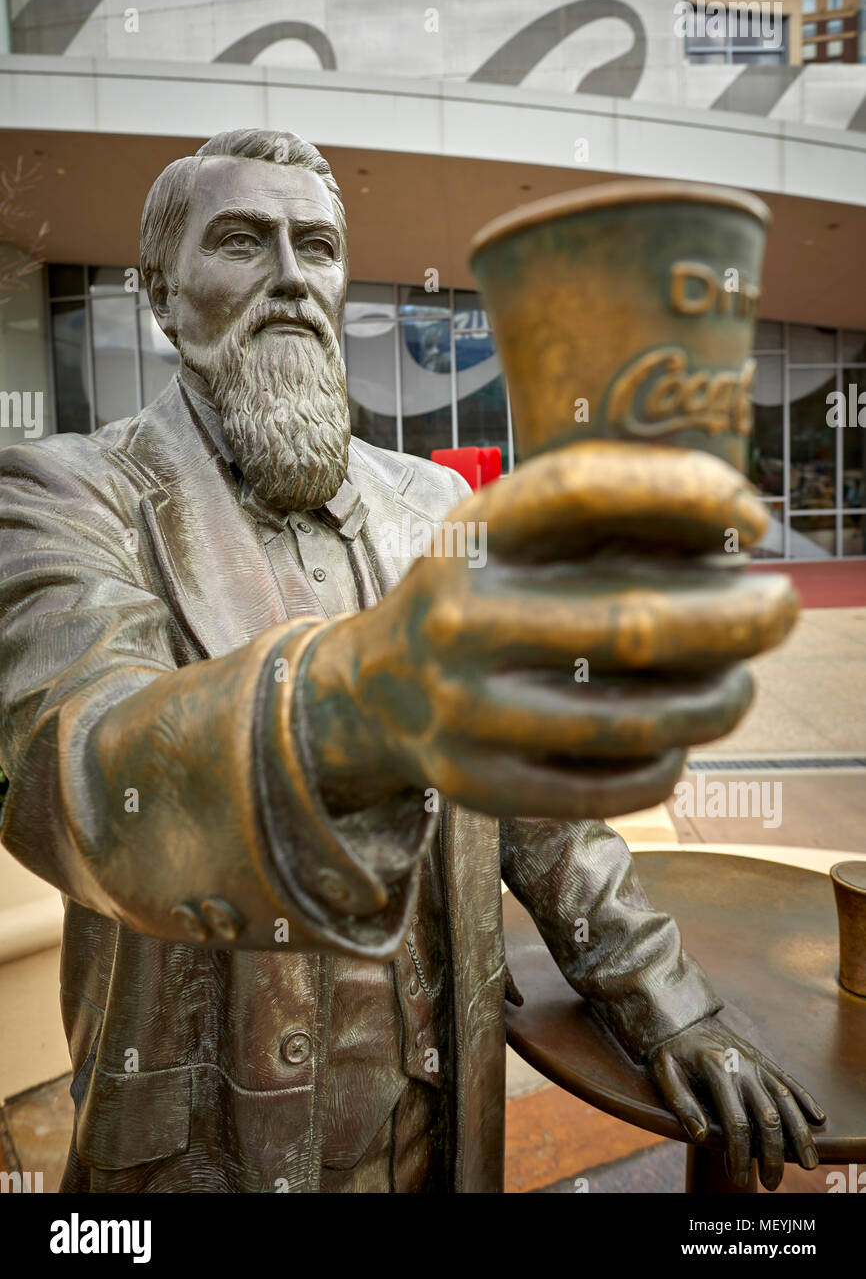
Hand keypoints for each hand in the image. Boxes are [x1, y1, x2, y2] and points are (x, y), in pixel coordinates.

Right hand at [303, 441, 798, 816]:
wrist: (372, 695)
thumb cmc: (474, 596)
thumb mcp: (502, 531)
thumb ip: (593, 515)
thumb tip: (737, 523)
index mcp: (470, 538)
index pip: (583, 491)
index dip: (684, 493)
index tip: (753, 516)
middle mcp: (461, 621)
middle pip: (632, 622)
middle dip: (736, 618)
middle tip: (781, 610)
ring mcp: (467, 712)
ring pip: (637, 720)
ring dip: (718, 700)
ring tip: (740, 682)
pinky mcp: (485, 787)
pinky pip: (615, 784)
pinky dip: (669, 760)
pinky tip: (679, 735)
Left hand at [649, 1014, 825, 1189]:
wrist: (682, 1015)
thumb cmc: (671, 1049)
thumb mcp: (664, 1071)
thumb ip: (681, 1101)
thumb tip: (701, 1135)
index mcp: (717, 1070)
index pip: (735, 1121)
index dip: (739, 1153)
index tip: (739, 1177)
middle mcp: (742, 1066)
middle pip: (767, 1116)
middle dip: (772, 1153)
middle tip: (771, 1183)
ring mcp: (756, 1062)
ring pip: (785, 1100)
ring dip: (799, 1133)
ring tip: (809, 1163)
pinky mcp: (763, 1060)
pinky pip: (788, 1080)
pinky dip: (805, 1098)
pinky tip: (818, 1119)